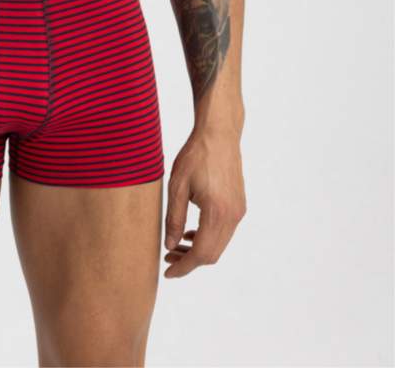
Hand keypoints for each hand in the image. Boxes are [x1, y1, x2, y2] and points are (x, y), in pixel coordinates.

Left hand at [163, 123, 245, 277]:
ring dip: (198, 249)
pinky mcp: (239, 205)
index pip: (201, 254)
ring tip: (175, 244)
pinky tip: (190, 230)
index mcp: (217, 213)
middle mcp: (232, 216)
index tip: (167, 273)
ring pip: (219, 244)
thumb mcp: (177, 185)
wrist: (219, 133)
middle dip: (189, 261)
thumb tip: (170, 246)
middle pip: (212, 254)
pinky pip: (224, 231)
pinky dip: (208, 237)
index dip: (184, 267)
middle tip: (168, 258)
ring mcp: (238, 211)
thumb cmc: (196, 155)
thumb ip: (174, 218)